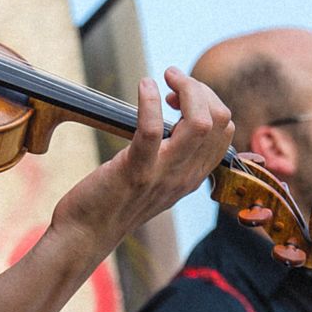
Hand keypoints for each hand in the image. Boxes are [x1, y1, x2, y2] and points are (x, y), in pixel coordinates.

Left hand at [51, 69, 233, 254]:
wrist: (86, 234)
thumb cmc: (114, 202)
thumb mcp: (155, 180)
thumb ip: (170, 157)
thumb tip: (170, 121)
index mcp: (192, 176)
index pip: (224, 130)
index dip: (207, 102)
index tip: (178, 96)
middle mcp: (184, 176)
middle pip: (219, 121)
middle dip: (200, 88)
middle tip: (172, 80)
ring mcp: (162, 175)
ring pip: (200, 123)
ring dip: (187, 89)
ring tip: (165, 78)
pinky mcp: (134, 172)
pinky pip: (151, 129)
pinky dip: (149, 101)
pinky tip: (144, 86)